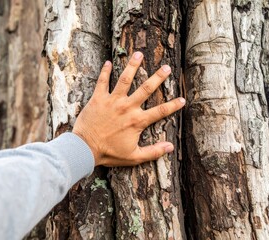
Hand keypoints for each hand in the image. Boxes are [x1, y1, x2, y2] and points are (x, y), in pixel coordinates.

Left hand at [73, 52, 184, 166]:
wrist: (85, 149)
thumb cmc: (109, 153)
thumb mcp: (134, 157)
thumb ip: (153, 152)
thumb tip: (170, 147)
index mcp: (137, 121)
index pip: (160, 111)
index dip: (173, 106)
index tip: (182, 99)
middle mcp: (127, 107)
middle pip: (146, 89)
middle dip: (158, 77)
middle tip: (166, 67)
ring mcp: (112, 101)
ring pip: (125, 80)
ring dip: (133, 66)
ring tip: (139, 54)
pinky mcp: (98, 98)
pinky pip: (102, 82)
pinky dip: (105, 72)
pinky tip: (108, 62)